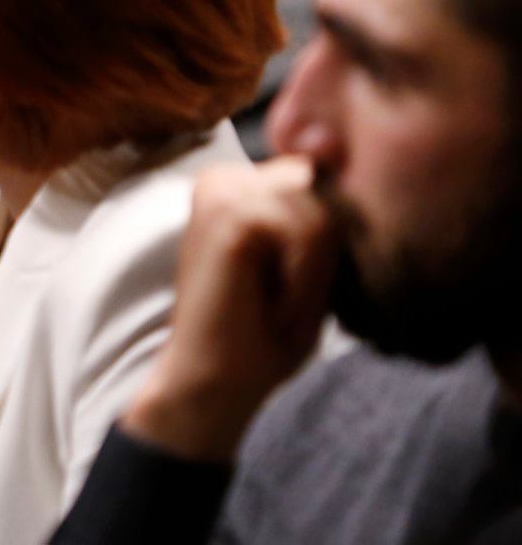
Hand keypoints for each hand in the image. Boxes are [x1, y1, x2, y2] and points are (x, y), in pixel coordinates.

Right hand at [123, 158, 339, 461]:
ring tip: (275, 303)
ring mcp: (221, 190)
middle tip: (280, 298)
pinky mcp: (226, 214)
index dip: (325, 242)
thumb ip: (324, 218)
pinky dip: (304, 280)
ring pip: (321, 210)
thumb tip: (347, 177)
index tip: (286, 287)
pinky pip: (309, 231)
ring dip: (313, 271)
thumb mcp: (309, 266)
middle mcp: (225, 177)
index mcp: (240, 184)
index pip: (322, 181)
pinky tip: (271, 305)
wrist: (213, 383)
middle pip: (324, 190)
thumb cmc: (262, 334)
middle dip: (320, 252)